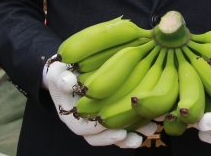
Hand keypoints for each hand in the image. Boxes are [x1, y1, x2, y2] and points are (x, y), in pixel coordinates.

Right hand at [43, 55, 157, 147]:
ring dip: (134, 134)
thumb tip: (69, 83)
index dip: (98, 132)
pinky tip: (153, 122)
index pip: (84, 129)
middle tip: (136, 137)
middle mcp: (86, 123)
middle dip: (121, 138)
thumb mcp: (57, 73)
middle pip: (103, 137)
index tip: (114, 130)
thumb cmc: (62, 73)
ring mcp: (100, 120)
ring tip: (150, 129)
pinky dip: (139, 125)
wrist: (67, 72)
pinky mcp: (112, 114)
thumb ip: (61, 79)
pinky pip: (125, 125)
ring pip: (116, 133)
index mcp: (72, 117)